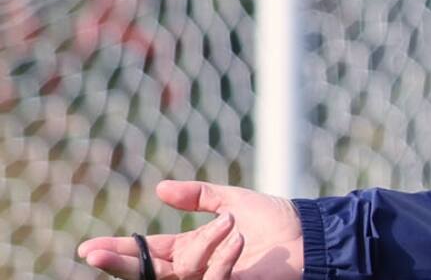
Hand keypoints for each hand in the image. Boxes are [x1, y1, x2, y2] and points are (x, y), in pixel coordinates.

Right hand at [77, 180, 302, 279]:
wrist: (310, 235)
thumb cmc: (276, 220)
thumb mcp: (232, 200)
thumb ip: (198, 196)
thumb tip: (159, 190)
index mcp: (192, 249)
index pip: (149, 253)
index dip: (122, 251)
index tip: (90, 248)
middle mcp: (196, 269)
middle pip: (149, 272)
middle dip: (123, 263)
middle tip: (95, 254)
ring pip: (184, 270)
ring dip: (206, 243)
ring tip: (232, 224)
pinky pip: (214, 278)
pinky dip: (223, 257)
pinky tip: (237, 238)